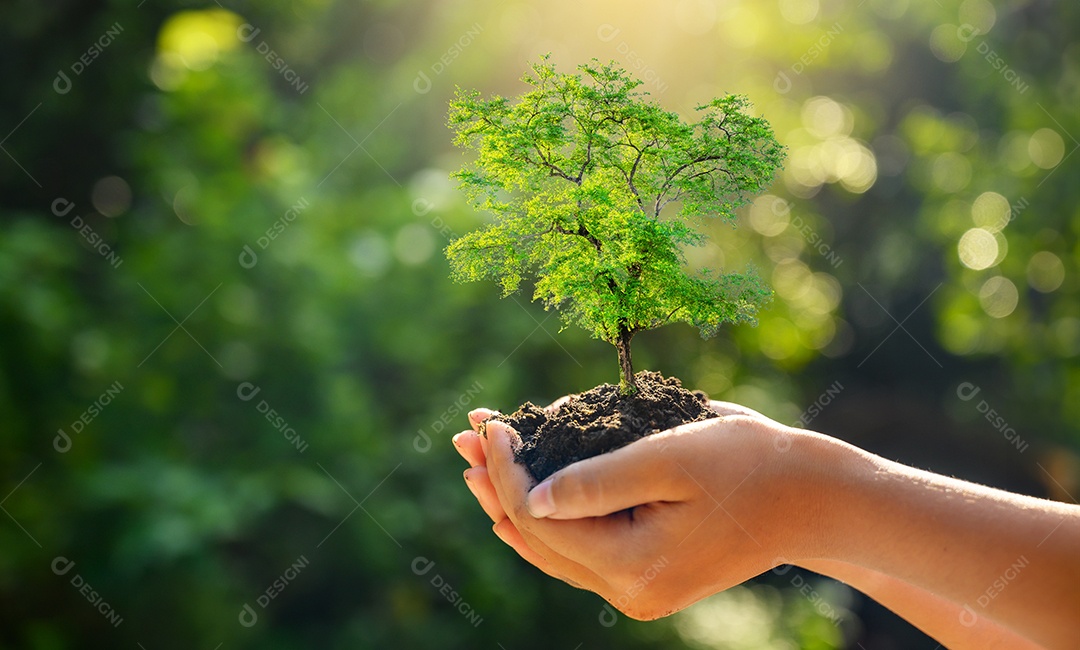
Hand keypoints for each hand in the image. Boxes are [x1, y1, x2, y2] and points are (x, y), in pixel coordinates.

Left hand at [453, 400, 827, 618]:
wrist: (808, 499)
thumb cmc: (747, 464)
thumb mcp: (669, 457)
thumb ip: (597, 480)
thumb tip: (531, 496)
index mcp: (633, 564)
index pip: (541, 518)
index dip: (508, 469)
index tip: (492, 422)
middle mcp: (629, 589)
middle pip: (538, 538)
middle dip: (497, 485)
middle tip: (462, 439)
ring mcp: (637, 589)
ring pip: (554, 549)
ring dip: (513, 503)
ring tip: (478, 464)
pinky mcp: (646, 575)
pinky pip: (579, 552)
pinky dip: (548, 520)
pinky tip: (522, 499)